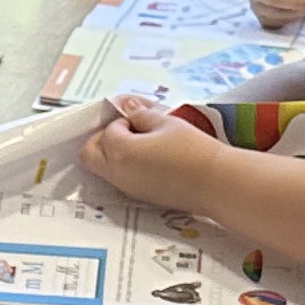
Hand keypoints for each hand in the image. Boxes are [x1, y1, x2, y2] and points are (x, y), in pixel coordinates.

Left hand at [81, 93, 227, 200]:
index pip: (108, 131)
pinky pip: (119, 179)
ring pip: (102, 169)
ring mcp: (126, 188)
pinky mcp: (138, 196)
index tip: (139, 120)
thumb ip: (142, 115)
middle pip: (89, 154)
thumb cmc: (193, 150)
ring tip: (141, 145)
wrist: (215, 182)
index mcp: (121, 152)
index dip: (122, 121)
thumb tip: (129, 108)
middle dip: (102, 139)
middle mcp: (117, 173)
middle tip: (126, 131)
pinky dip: (125, 167)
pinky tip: (150, 160)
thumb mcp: (167, 124)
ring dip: (112, 154)